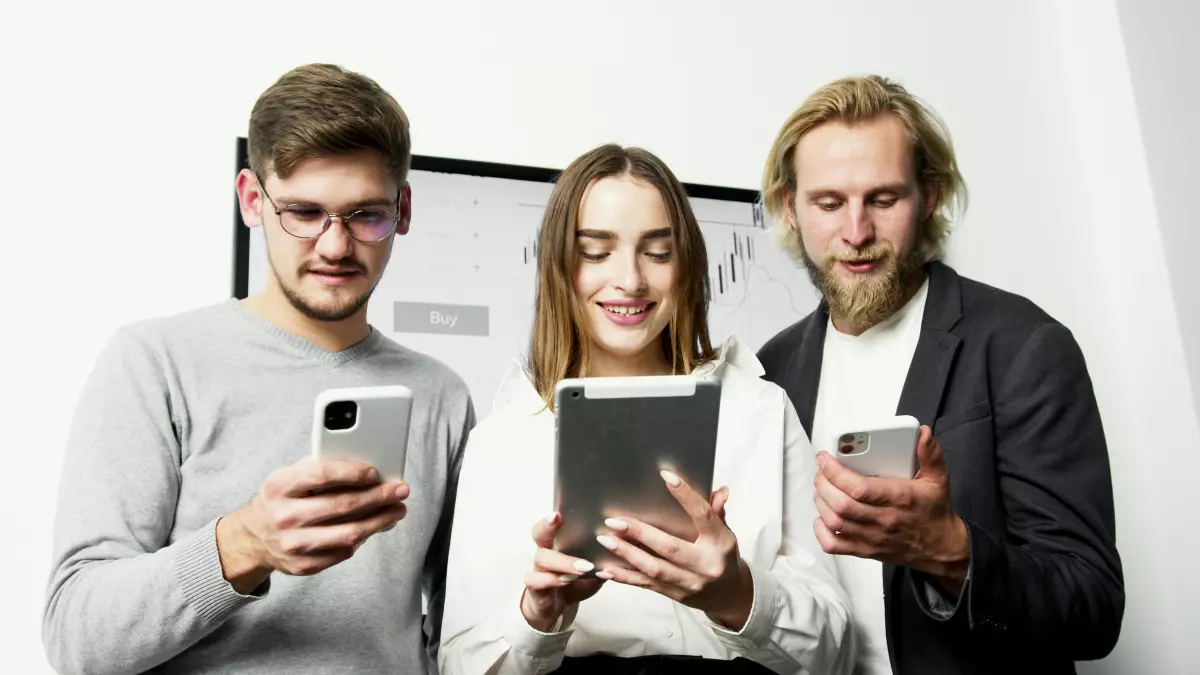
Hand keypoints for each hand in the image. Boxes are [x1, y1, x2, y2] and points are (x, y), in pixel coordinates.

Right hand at [216, 457, 408, 592]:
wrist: (253, 538)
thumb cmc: (281, 500)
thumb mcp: (290, 476)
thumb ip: (321, 470)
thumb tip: (367, 473)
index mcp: (280, 487)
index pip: (321, 475)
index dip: (352, 473)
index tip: (375, 472)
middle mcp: (285, 516)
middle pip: (342, 505)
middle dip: (379, 496)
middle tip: (400, 490)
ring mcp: (294, 544)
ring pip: (349, 533)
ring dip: (380, 521)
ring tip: (397, 510)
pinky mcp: (303, 565)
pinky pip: (343, 552)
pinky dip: (363, 538)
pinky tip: (375, 527)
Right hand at [519, 512, 605, 632]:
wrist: (556, 608)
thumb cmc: (574, 584)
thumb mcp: (592, 571)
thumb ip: (603, 560)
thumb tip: (624, 547)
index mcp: (558, 543)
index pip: (553, 523)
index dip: (554, 517)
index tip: (559, 512)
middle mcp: (545, 552)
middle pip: (539, 533)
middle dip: (548, 525)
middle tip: (557, 518)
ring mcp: (537, 569)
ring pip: (542, 558)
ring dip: (564, 561)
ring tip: (583, 567)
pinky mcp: (534, 587)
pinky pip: (535, 580)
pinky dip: (550, 580)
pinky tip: (564, 580)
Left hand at [596, 471, 754, 630]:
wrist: (730, 595)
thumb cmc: (723, 556)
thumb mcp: (725, 532)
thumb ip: (716, 512)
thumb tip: (720, 490)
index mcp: (720, 542)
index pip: (703, 515)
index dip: (686, 495)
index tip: (666, 476)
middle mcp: (705, 564)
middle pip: (670, 547)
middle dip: (640, 533)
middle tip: (615, 520)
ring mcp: (690, 582)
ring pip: (654, 568)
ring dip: (627, 554)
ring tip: (606, 540)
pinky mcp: (675, 594)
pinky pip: (647, 585)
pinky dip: (625, 577)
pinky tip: (606, 569)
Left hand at [812, 425, 969, 593]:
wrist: (941, 548)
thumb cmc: (935, 511)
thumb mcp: (938, 479)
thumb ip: (930, 454)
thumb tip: (923, 434)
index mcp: (900, 499)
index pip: (859, 488)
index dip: (835, 471)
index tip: (825, 458)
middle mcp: (884, 520)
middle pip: (841, 504)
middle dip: (823, 483)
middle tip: (821, 470)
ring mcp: (873, 538)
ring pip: (835, 522)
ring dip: (821, 501)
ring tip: (822, 486)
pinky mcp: (866, 551)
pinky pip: (834, 545)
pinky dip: (820, 530)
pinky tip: (822, 516)